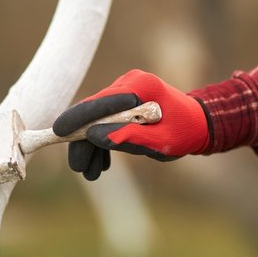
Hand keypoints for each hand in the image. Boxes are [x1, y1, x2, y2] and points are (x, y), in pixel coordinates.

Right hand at [53, 70, 210, 179]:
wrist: (199, 124)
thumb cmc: (185, 133)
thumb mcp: (160, 142)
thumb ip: (129, 137)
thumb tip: (94, 136)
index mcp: (140, 87)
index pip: (101, 102)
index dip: (77, 118)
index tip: (57, 132)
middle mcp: (130, 82)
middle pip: (95, 112)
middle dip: (84, 140)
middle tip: (80, 168)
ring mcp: (126, 90)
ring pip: (98, 118)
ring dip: (92, 145)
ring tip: (93, 173)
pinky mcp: (125, 99)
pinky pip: (106, 119)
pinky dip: (102, 140)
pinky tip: (102, 163)